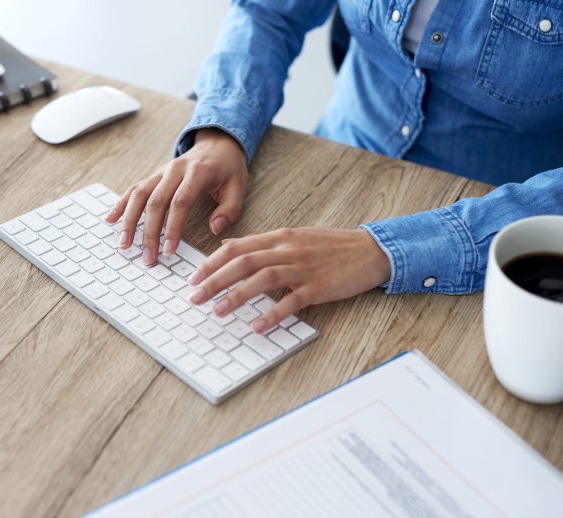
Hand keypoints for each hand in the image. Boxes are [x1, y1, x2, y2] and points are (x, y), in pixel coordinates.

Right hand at [105, 128, 247, 264]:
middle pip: (156, 202)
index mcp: (197, 172)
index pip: (180, 202)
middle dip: (149, 232)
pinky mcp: (154, 175)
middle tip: (148, 257)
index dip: (173, 227)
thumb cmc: (227, 168)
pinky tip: (111, 219)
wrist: (217, 143)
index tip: (169, 250)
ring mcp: (161, 171)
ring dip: (129, 220)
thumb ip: (229, 209)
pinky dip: (121, 204)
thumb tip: (215, 229)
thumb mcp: (238, 186)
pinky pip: (134, 189)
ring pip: (139, 194)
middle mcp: (175, 169)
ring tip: (124, 244)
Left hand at [186, 228, 390, 332]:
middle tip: (194, 298)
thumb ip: (261, 243)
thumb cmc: (329, 247)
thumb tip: (228, 246)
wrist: (369, 250)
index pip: (236, 247)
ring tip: (217, 311)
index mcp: (278, 237)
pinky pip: (291, 301)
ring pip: (262, 278)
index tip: (193, 278)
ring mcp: (303, 268)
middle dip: (214, 280)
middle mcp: (287, 249)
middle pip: (243, 262)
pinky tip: (257, 326)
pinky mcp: (318, 287)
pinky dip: (272, 314)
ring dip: (237, 295)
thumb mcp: (292, 237)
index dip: (211, 263)